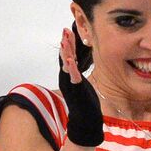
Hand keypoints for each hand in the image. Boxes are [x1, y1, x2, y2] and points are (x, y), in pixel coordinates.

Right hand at [58, 27, 103, 146]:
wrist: (85, 121)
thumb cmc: (85, 104)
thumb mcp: (82, 85)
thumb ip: (78, 75)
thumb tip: (79, 67)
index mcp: (70, 76)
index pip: (68, 56)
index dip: (68, 44)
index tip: (68, 31)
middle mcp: (68, 79)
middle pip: (65, 57)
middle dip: (65, 43)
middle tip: (65, 30)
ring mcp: (70, 84)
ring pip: (66, 65)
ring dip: (66, 53)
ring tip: (65, 40)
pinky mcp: (76, 90)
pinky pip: (73, 77)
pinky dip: (71, 68)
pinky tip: (71, 60)